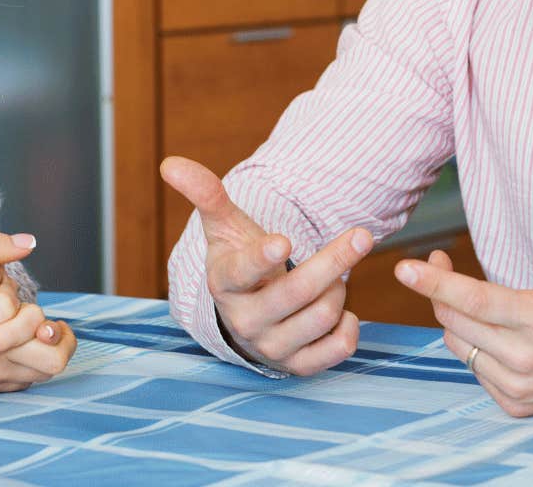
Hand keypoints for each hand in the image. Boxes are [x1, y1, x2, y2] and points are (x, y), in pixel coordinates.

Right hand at [0, 233, 76, 395]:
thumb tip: (28, 242)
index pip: (49, 343)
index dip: (59, 333)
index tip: (54, 322)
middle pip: (48, 366)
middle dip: (52, 345)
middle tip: (46, 329)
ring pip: (30, 380)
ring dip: (34, 358)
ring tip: (29, 339)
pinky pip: (6, 388)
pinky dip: (13, 369)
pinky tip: (2, 348)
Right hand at [161, 155, 370, 374]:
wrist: (247, 313)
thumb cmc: (240, 260)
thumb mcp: (224, 227)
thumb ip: (205, 194)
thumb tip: (170, 164)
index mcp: (225, 283)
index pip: (242, 273)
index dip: (262, 258)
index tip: (284, 241)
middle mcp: (246, 321)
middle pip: (298, 292)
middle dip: (335, 261)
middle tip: (361, 235)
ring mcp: (272, 348)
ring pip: (324, 315)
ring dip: (338, 289)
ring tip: (329, 279)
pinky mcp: (298, 368)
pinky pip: (339, 348)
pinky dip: (349, 325)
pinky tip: (340, 310)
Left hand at [397, 188, 532, 416]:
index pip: (475, 301)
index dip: (437, 283)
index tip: (404, 268)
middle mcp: (524, 358)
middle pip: (456, 320)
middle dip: (439, 287)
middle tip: (441, 259)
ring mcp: (518, 386)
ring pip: (458, 346)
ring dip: (453, 317)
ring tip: (467, 296)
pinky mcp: (515, 405)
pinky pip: (473, 370)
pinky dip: (472, 346)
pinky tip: (489, 331)